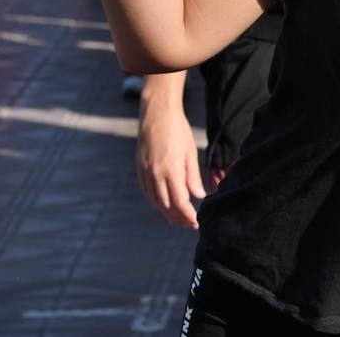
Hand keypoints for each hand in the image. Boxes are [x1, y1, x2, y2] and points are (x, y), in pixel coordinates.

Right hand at [136, 90, 205, 227]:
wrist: (157, 114)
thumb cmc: (178, 130)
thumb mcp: (190, 152)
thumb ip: (193, 176)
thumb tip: (199, 196)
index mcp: (171, 170)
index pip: (180, 202)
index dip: (188, 215)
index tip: (196, 222)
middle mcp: (156, 174)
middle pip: (167, 205)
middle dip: (179, 217)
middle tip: (190, 224)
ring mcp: (145, 172)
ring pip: (155, 201)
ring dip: (166, 212)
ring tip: (178, 219)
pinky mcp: (140, 169)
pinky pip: (147, 192)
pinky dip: (156, 202)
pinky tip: (163, 205)